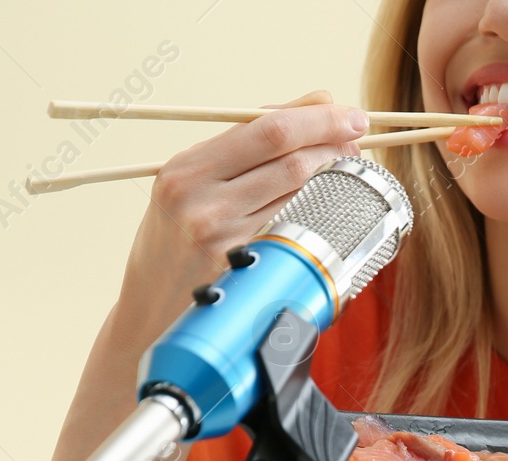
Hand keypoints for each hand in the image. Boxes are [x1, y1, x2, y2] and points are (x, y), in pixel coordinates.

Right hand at [113, 90, 369, 348]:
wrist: (150, 312)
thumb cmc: (176, 239)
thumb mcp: (193, 181)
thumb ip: (249, 139)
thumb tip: (319, 101)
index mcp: (186, 170)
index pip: (267, 129)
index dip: (319, 119)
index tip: (351, 114)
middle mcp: (201, 203)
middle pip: (291, 160)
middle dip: (334, 144)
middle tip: (357, 139)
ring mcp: (225, 241)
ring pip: (301, 195)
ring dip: (334, 177)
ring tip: (347, 167)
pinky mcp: (245, 271)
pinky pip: (297, 231)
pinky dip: (322, 212)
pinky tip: (331, 205)